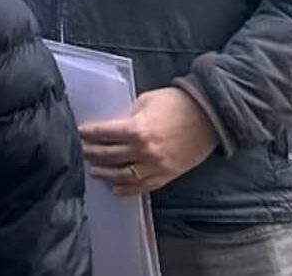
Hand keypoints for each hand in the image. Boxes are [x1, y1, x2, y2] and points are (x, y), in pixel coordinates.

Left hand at [80, 87, 220, 196]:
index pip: (104, 134)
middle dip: (92, 153)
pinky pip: (144, 187)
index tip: (80, 132)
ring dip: (105, 174)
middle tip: (83, 151)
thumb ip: (128, 116)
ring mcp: (157, 166)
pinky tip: (116, 188)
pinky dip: (127, 189)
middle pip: (110, 156)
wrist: (210, 116)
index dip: (89, 134)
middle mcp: (145, 151)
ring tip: (94, 170)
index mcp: (137, 130)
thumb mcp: (146, 101)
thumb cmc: (178, 104)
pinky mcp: (168, 175)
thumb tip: (113, 127)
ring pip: (123, 176)